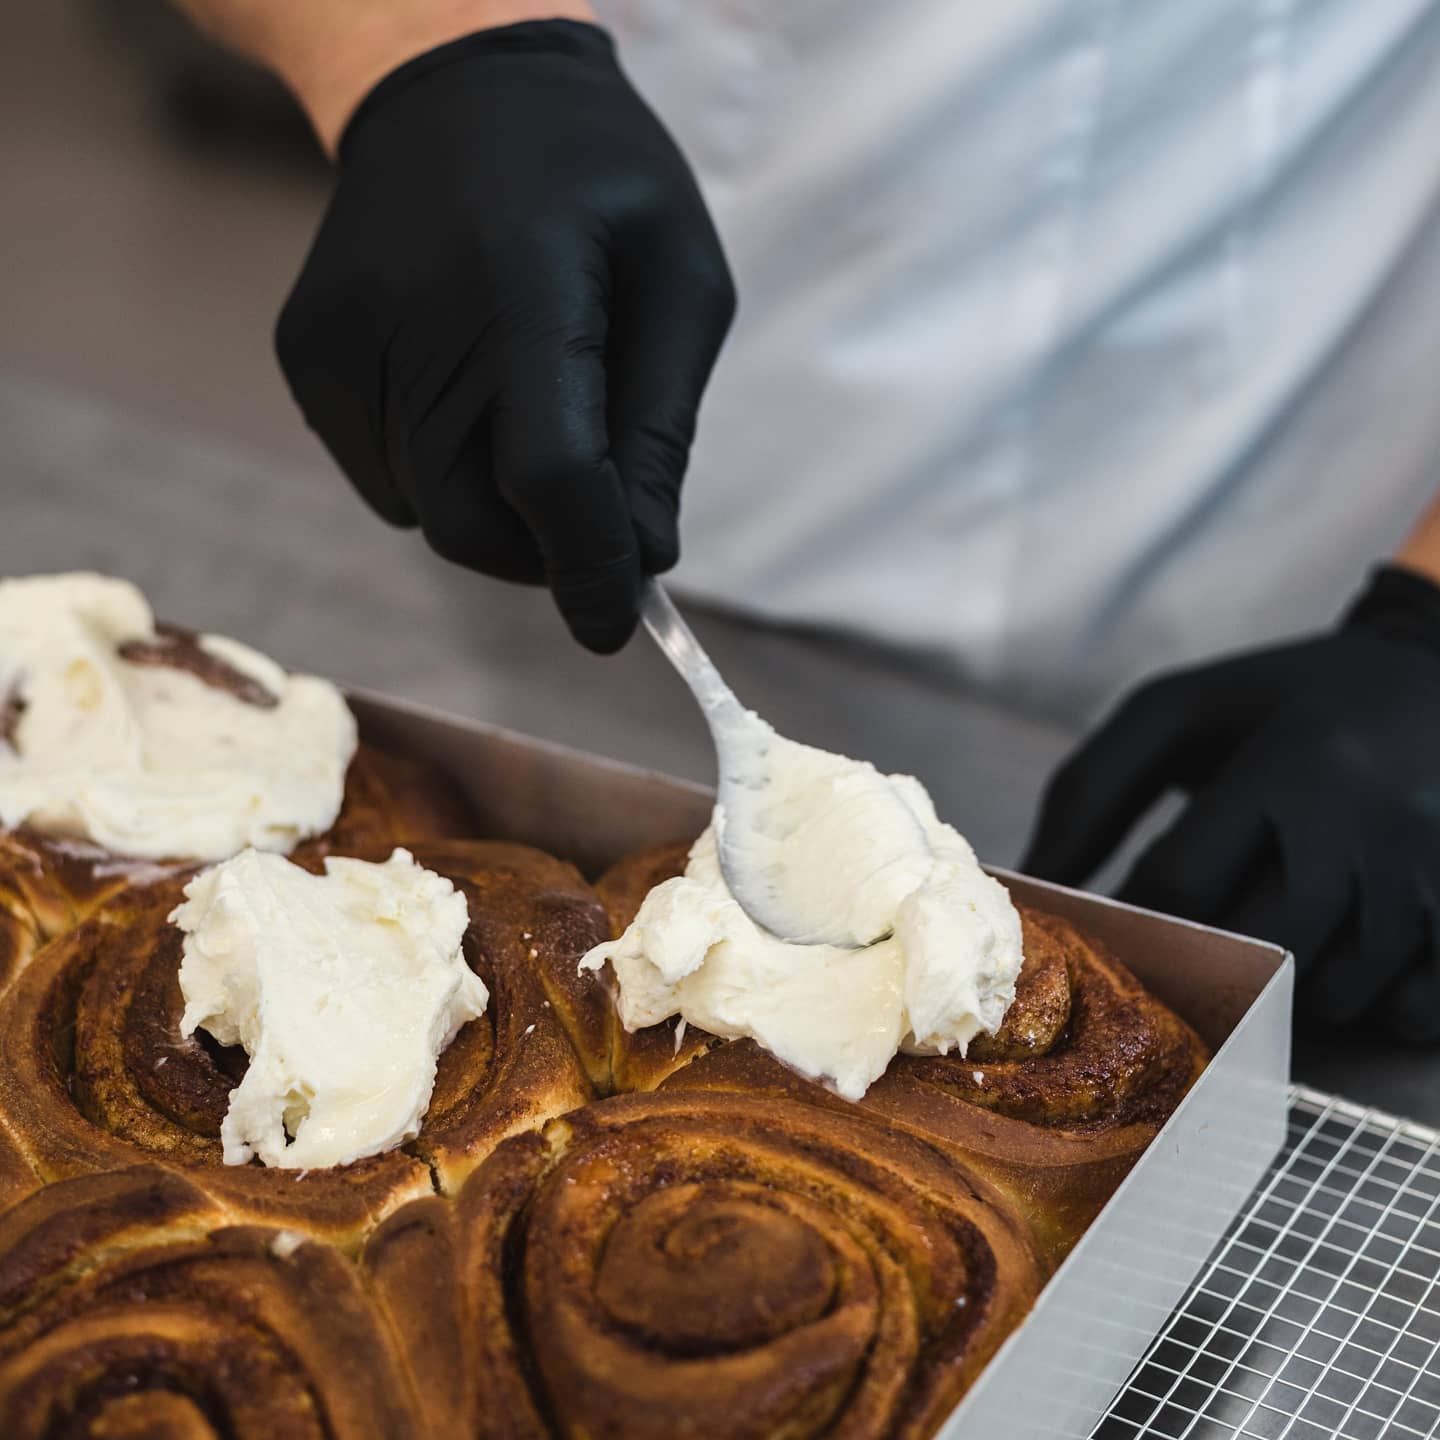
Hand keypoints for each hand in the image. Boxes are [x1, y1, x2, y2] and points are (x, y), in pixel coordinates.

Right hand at [276, 21, 734, 651]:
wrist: (452, 87)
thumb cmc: (596, 183)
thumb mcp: (680, 278)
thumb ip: (661, 426)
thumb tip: (645, 555)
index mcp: (525, 282)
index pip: (551, 469)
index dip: (588, 564)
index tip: (618, 622)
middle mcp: (412, 318)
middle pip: (474, 519)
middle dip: (542, 555)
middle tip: (593, 526)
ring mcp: (342, 341)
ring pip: (429, 511)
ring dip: (497, 511)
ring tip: (531, 413)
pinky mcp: (308, 356)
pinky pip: (387, 478)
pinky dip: (442, 474)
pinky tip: (468, 391)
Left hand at [1022, 566, 1439, 1040]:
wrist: (1439, 667)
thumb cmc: (1281, 699)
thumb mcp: (1178, 713)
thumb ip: (1094, 789)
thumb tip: (1029, 880)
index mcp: (1290, 764)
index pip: (1183, 882)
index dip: (1138, 916)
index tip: (1128, 917)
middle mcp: (1370, 822)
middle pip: (1264, 948)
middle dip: (1216, 958)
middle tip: (1201, 940)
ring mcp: (1434, 872)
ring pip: (1338, 993)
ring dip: (1291, 991)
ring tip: (1275, 935)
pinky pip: (1414, 1011)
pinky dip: (1372, 1007)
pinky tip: (1348, 955)